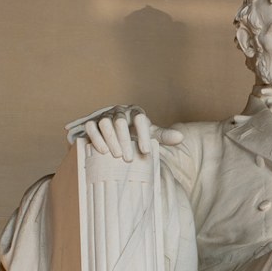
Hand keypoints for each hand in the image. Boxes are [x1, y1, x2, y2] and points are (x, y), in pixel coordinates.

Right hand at [64, 105, 183, 160]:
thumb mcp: (150, 134)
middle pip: (120, 122)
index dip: (143, 135)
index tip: (146, 152)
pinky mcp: (92, 122)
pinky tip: (102, 151)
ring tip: (116, 156)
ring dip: (110, 139)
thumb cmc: (136, 134)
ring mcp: (105, 116)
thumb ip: (164, 136)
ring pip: (105, 123)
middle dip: (124, 140)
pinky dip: (96, 138)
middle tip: (128, 159)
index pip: (140, 119)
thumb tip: (180, 138)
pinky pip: (91, 127)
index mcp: (136, 112)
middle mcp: (120, 111)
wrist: (115, 133)